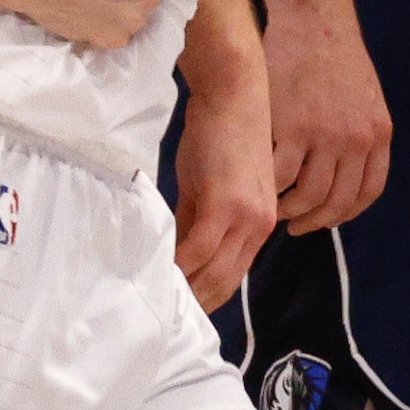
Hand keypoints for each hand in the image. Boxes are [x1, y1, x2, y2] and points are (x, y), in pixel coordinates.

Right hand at [174, 57, 277, 312]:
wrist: (234, 95)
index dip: (204, 299)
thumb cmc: (221, 136)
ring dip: (183, 289)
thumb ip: (200, 224)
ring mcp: (245, 216)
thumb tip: (178, 257)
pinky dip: (177, 265)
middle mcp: (258, 226)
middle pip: (223, 284)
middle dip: (192, 304)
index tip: (176, 312)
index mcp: (258, 226)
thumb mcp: (213, 189)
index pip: (232, 278)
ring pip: (212, 273)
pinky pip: (198, 249)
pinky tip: (156, 271)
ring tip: (151, 299)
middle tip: (156, 315)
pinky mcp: (225, 203)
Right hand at [260, 0, 391, 233]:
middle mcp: (358, 139)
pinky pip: (282, 177)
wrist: (313, 17)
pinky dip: (271, 189)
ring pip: (309, 197)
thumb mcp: (363, 95)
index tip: (326, 219)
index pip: (368, 192)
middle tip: (295, 225)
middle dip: (315, 221)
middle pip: (337, 202)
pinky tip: (261, 187)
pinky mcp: (293, 129)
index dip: (345, 213)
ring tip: (276, 209)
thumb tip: (345, 168)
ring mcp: (326, 136)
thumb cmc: (331, 52)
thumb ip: (359, 131)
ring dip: (291, 211)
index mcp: (378, 133)